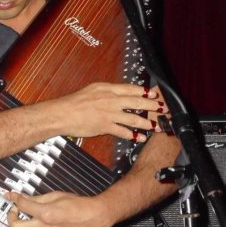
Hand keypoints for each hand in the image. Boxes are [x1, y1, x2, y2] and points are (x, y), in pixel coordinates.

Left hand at [6, 190, 107, 226]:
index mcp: (45, 212)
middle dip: (11, 216)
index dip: (15, 198)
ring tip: (18, 221)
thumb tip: (23, 197)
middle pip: (17, 226)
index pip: (22, 205)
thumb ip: (37, 198)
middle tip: (15, 209)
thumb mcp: (55, 195)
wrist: (92, 216)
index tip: (11, 195)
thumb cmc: (77, 204)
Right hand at [53, 82, 167, 141]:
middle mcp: (110, 99)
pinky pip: (123, 131)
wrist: (62, 113)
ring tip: (156, 126)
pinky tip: (141, 137)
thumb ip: (107, 92)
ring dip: (146, 122)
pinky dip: (133, 135)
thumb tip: (119, 94)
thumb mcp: (92, 90)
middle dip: (152, 106)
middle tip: (163, 109)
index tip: (155, 94)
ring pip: (133, 117)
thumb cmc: (74, 102)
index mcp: (107, 89)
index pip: (130, 89)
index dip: (144, 92)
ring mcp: (109, 113)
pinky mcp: (105, 126)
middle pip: (136, 102)